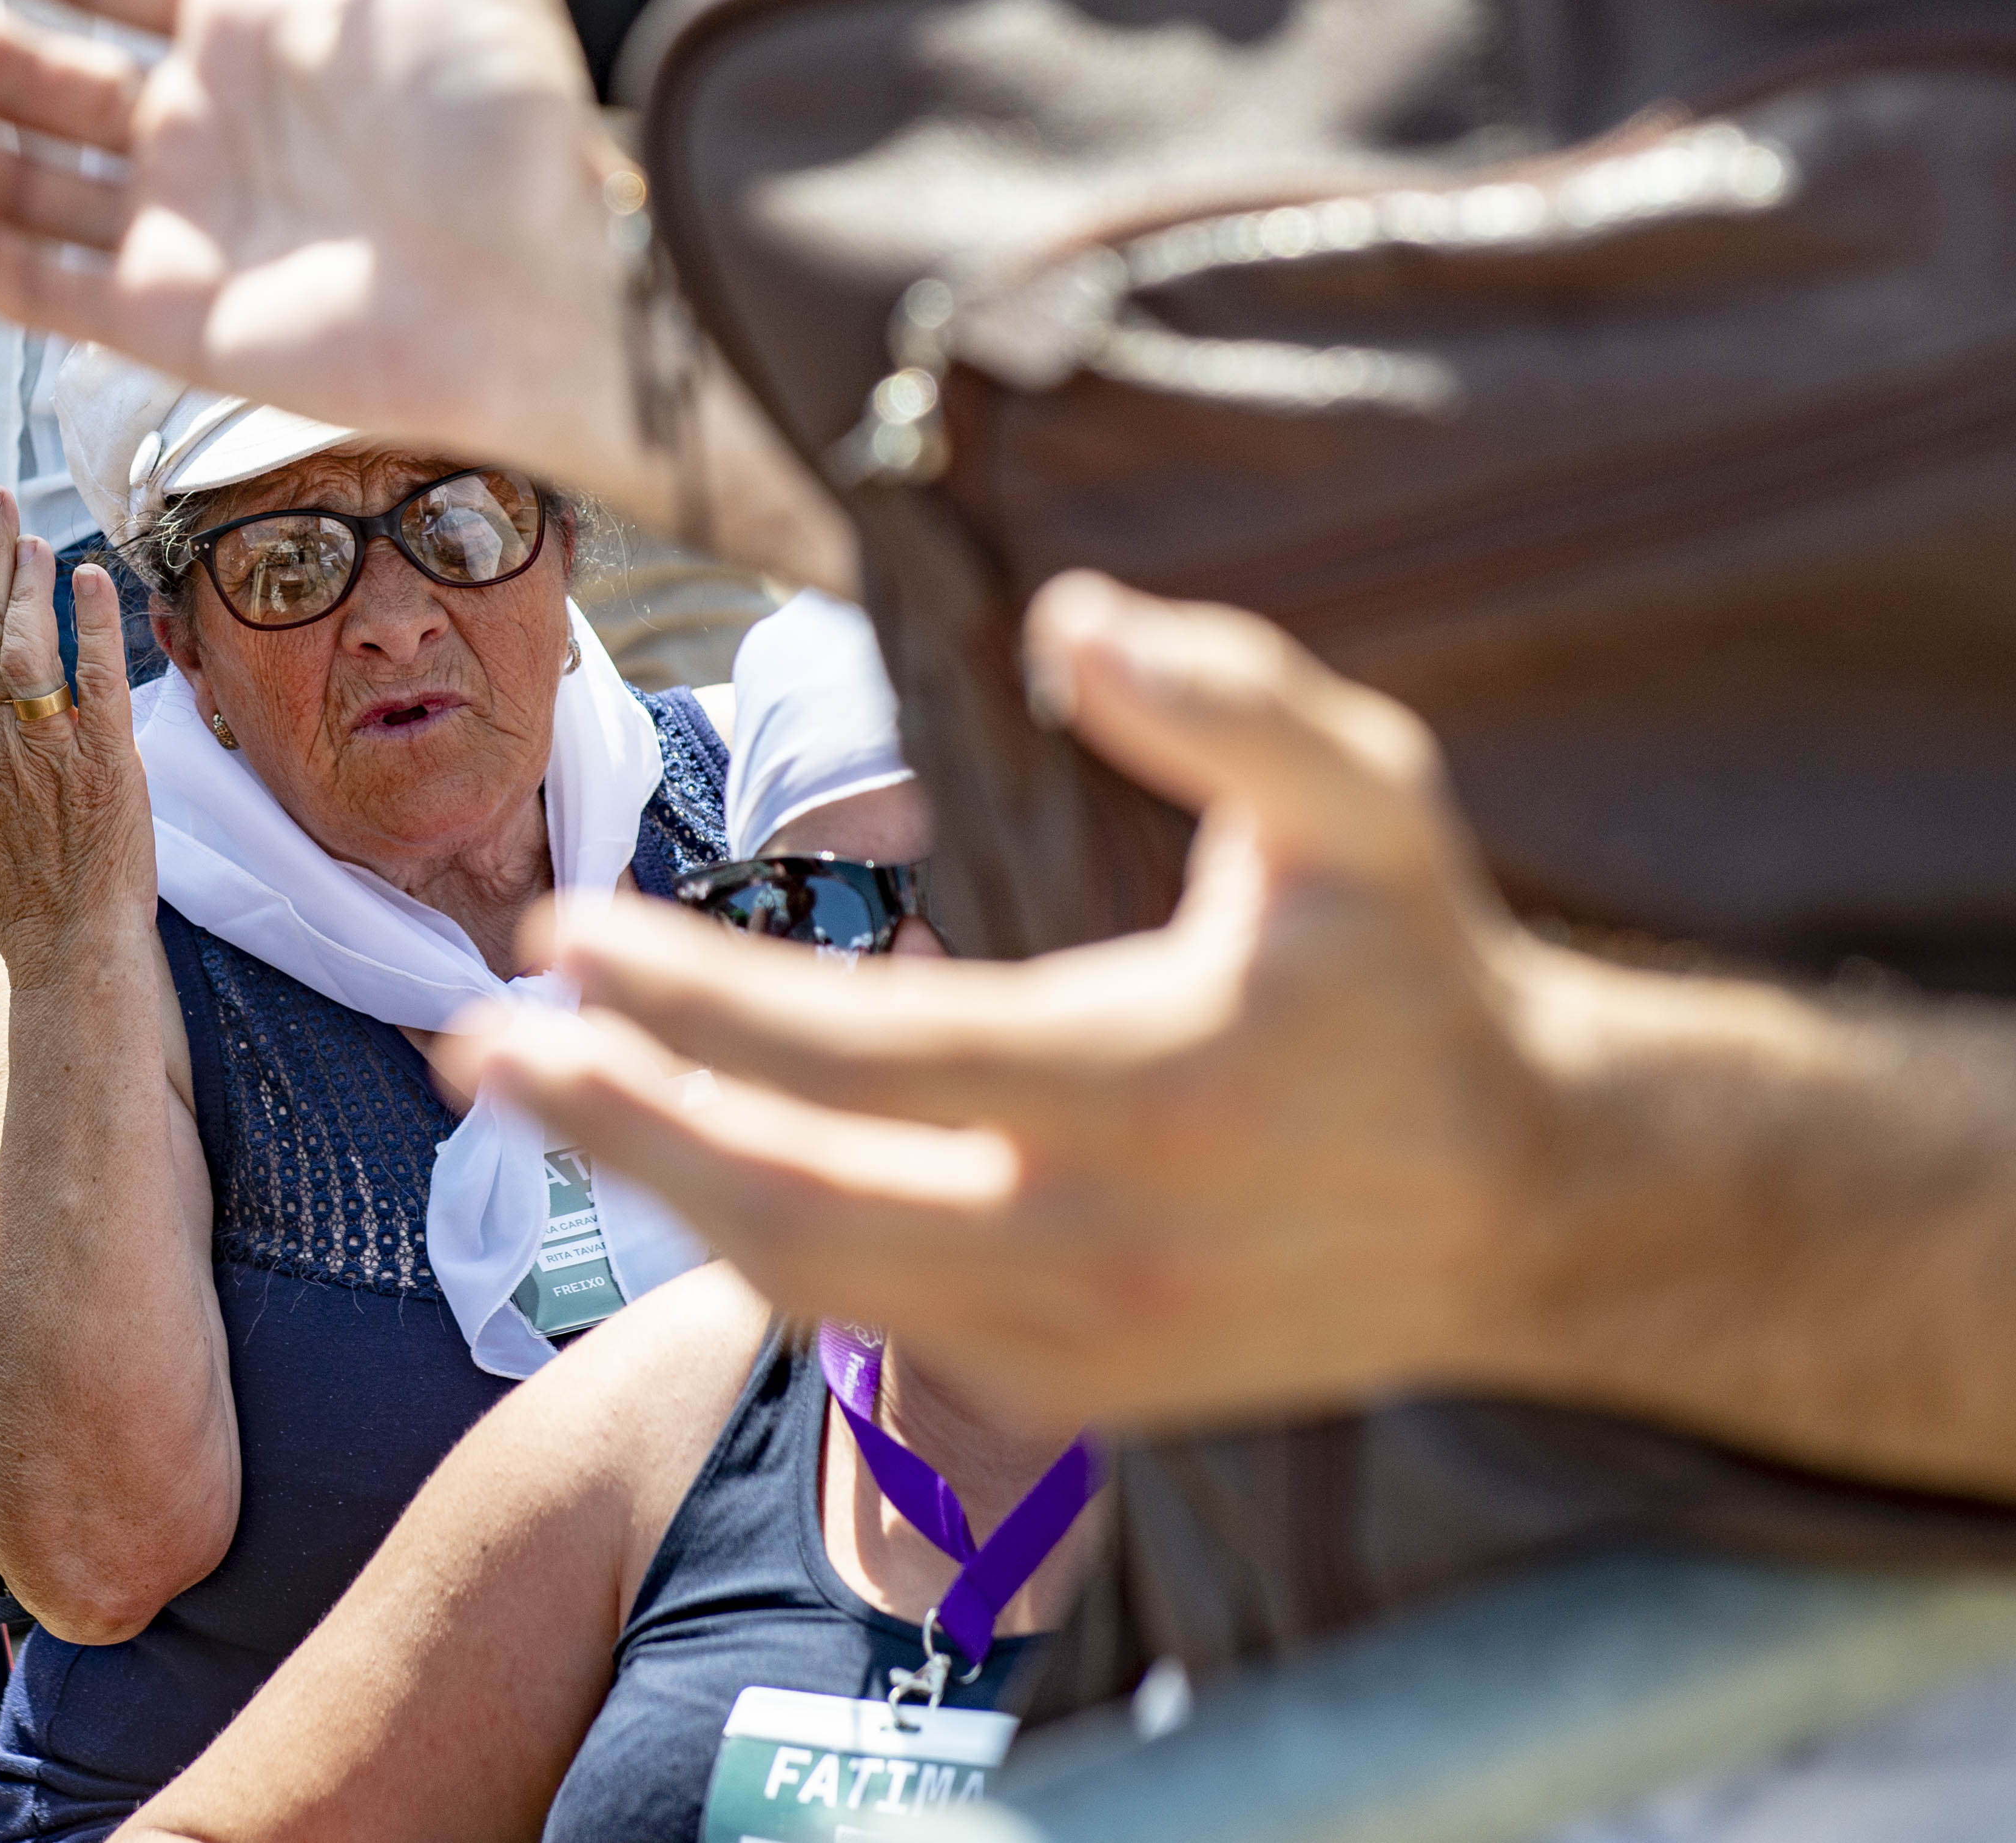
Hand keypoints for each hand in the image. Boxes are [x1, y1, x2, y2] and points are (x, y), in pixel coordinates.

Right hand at [0, 489, 156, 968]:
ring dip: (27, 586)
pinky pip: (96, 682)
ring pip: (27, 650)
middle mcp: (2, 743)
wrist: (71, 946)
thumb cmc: (17, 895)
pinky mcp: (106, 759)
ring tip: (29, 530)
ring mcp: (53, 748)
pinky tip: (89, 580)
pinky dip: (92, 628)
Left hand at [471, 571, 1563, 1436]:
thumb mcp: (1370, 801)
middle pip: (796, 1201)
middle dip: (619, 1121)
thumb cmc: (1425, 976)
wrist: (1537, 1207)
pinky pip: (876, 1323)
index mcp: (1152, 1088)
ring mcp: (1083, 1344)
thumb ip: (1236, 699)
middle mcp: (1101, 1245)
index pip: (867, 1053)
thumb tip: (1071, 621)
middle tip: (479, 1046)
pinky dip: (761, 1243)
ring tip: (541, 1091)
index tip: (567, 931)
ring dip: (660, 1185)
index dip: (698, 997)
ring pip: (814, 1281)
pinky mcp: (1081, 1395)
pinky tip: (682, 1157)